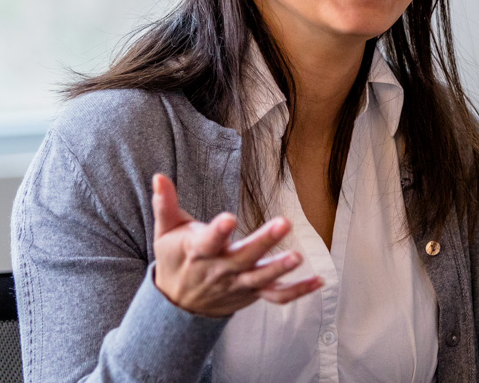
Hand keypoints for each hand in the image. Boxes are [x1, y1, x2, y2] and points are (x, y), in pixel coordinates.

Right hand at [151, 174, 322, 316]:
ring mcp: (237, 285)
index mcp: (198, 252)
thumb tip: (159, 176)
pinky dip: (298, 291)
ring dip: (280, 269)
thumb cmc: (174, 258)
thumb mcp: (165, 230)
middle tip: (284, 224)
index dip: (218, 231)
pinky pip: (276, 297)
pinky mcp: (250, 294)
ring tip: (298, 257)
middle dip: (263, 242)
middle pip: (243, 258)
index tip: (229, 219)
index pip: (208, 242)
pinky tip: (319, 281)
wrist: (176, 303)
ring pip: (261, 279)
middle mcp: (220, 270)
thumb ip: (165, 203)